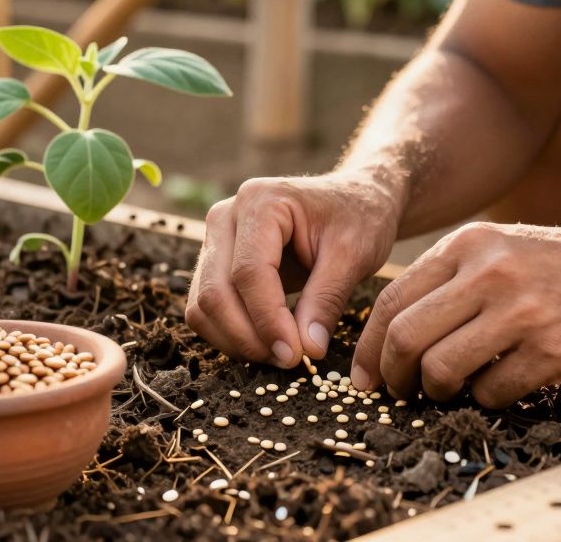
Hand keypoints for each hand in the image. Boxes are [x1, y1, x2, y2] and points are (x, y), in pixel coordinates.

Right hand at [185, 172, 401, 367]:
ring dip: (235, 340)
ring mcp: (215, 239)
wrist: (353, 199)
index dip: (267, 320)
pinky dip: (230, 334)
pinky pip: (206, 308)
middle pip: (215, 291)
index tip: (295, 355)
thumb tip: (307, 349)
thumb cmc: (357, 217)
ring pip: (202, 305)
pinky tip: (266, 343)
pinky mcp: (215, 262)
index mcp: (261, 202)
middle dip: (248, 337)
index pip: (249, 272)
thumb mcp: (354, 254)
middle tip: (288, 361)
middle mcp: (226, 216)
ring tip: (280, 355)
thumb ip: (327, 299)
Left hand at [350, 222, 560, 406]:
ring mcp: (523, 312)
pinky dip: (484, 398)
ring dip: (437, 390)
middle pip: (408, 337)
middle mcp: (491, 272)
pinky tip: (496, 386)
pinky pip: (491, 391)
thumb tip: (392, 331)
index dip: (370, 345)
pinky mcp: (552, 351)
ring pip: (443, 369)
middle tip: (398, 391)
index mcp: (470, 244)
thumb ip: (450, 278)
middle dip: (393, 375)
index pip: (394, 300)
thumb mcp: (503, 248)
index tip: (365, 374)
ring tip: (448, 389)